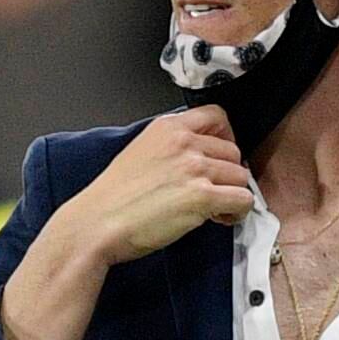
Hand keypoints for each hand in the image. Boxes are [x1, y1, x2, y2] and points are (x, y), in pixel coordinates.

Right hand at [61, 105, 253, 264]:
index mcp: (167, 127)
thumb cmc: (112, 198)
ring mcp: (193, 167)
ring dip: (232, 194)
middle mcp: (183, 142)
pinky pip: (242, 199)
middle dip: (227, 174)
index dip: (225, 138)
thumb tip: (199, 156)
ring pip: (241, 176)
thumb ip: (171, 146)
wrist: (96, 223)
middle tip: (211, 192)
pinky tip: (217, 218)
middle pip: (233, 151)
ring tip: (212, 209)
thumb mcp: (140, 152)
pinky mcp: (201, 196)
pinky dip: (236, 212)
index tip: (218, 157)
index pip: (217, 115)